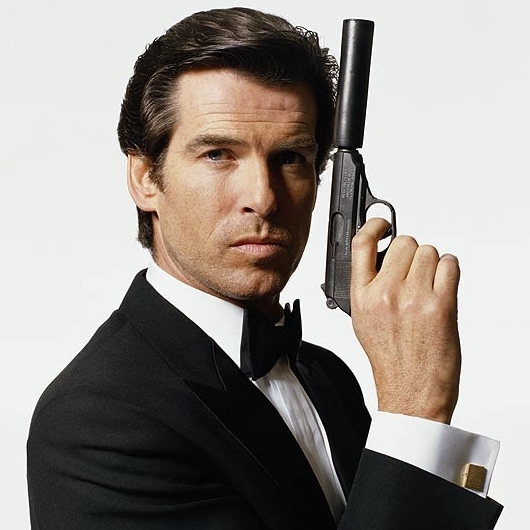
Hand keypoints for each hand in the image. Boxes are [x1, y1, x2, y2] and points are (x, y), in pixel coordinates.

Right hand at [349, 217, 460, 423]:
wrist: (412, 392)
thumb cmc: (390, 359)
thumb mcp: (363, 321)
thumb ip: (369, 287)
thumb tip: (383, 260)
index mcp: (361, 297)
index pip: (362, 244)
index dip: (374, 226)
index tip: (383, 224)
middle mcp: (385, 293)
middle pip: (404, 243)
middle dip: (410, 253)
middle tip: (412, 271)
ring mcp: (413, 297)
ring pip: (429, 252)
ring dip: (431, 264)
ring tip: (427, 286)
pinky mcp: (441, 305)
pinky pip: (450, 264)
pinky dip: (449, 271)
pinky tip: (442, 287)